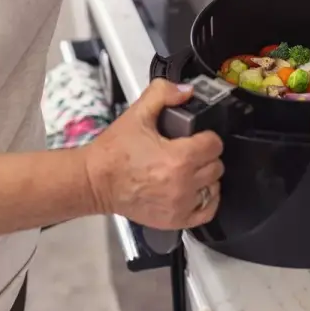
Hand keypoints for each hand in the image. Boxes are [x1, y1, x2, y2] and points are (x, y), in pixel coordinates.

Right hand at [84, 79, 223, 229]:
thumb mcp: (137, 114)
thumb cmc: (113, 153)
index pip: (214, 144)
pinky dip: (206, 200)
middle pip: (216, 165)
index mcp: (178, 158)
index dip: (206, 137)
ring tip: (188, 170)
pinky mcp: (175, 219)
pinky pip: (207, 211)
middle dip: (205, 156)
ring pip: (213, 187)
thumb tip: (186, 91)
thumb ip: (163, 93)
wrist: (93, 181)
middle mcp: (182, 184)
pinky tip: (195, 190)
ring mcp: (180, 205)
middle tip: (189, 152)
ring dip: (205, 177)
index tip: (196, 137)